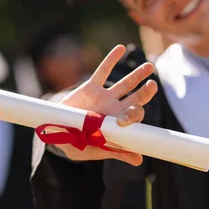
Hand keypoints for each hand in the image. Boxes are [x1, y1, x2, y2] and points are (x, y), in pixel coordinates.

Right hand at [56, 45, 157, 165]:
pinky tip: (121, 48)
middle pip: (136, 98)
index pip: (134, 116)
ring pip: (124, 83)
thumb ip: (116, 152)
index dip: (134, 115)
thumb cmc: (76, 144)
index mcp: (117, 124)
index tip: (123, 120)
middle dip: (145, 92)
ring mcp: (103, 97)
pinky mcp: (90, 87)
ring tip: (149, 66)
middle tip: (153, 85)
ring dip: (137, 75)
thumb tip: (139, 161)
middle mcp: (114, 108)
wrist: (55, 133)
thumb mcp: (95, 150)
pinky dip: (111, 59)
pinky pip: (102, 71)